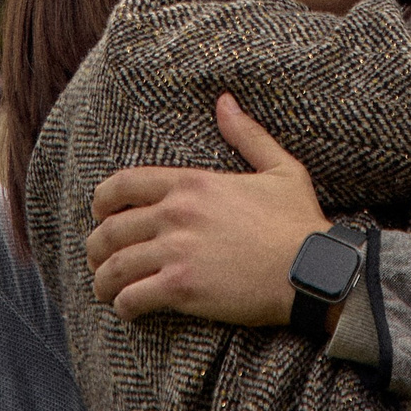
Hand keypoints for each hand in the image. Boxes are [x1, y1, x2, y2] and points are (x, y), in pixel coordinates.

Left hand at [87, 96, 324, 326]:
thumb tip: (225, 101)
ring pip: (114, 266)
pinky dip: (123, 305)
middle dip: (97, 247)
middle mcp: (176, 213)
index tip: (99, 216)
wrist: (313, 270)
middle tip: (99, 260)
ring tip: (106, 290)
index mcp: (192, 183)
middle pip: (110, 229)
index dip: (101, 202)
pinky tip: (128, 309)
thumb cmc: (299, 222)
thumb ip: (247, 135)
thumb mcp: (279, 168)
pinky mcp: (181, 287)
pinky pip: (131, 297)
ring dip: (103, 280)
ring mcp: (176, 250)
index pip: (122, 184)